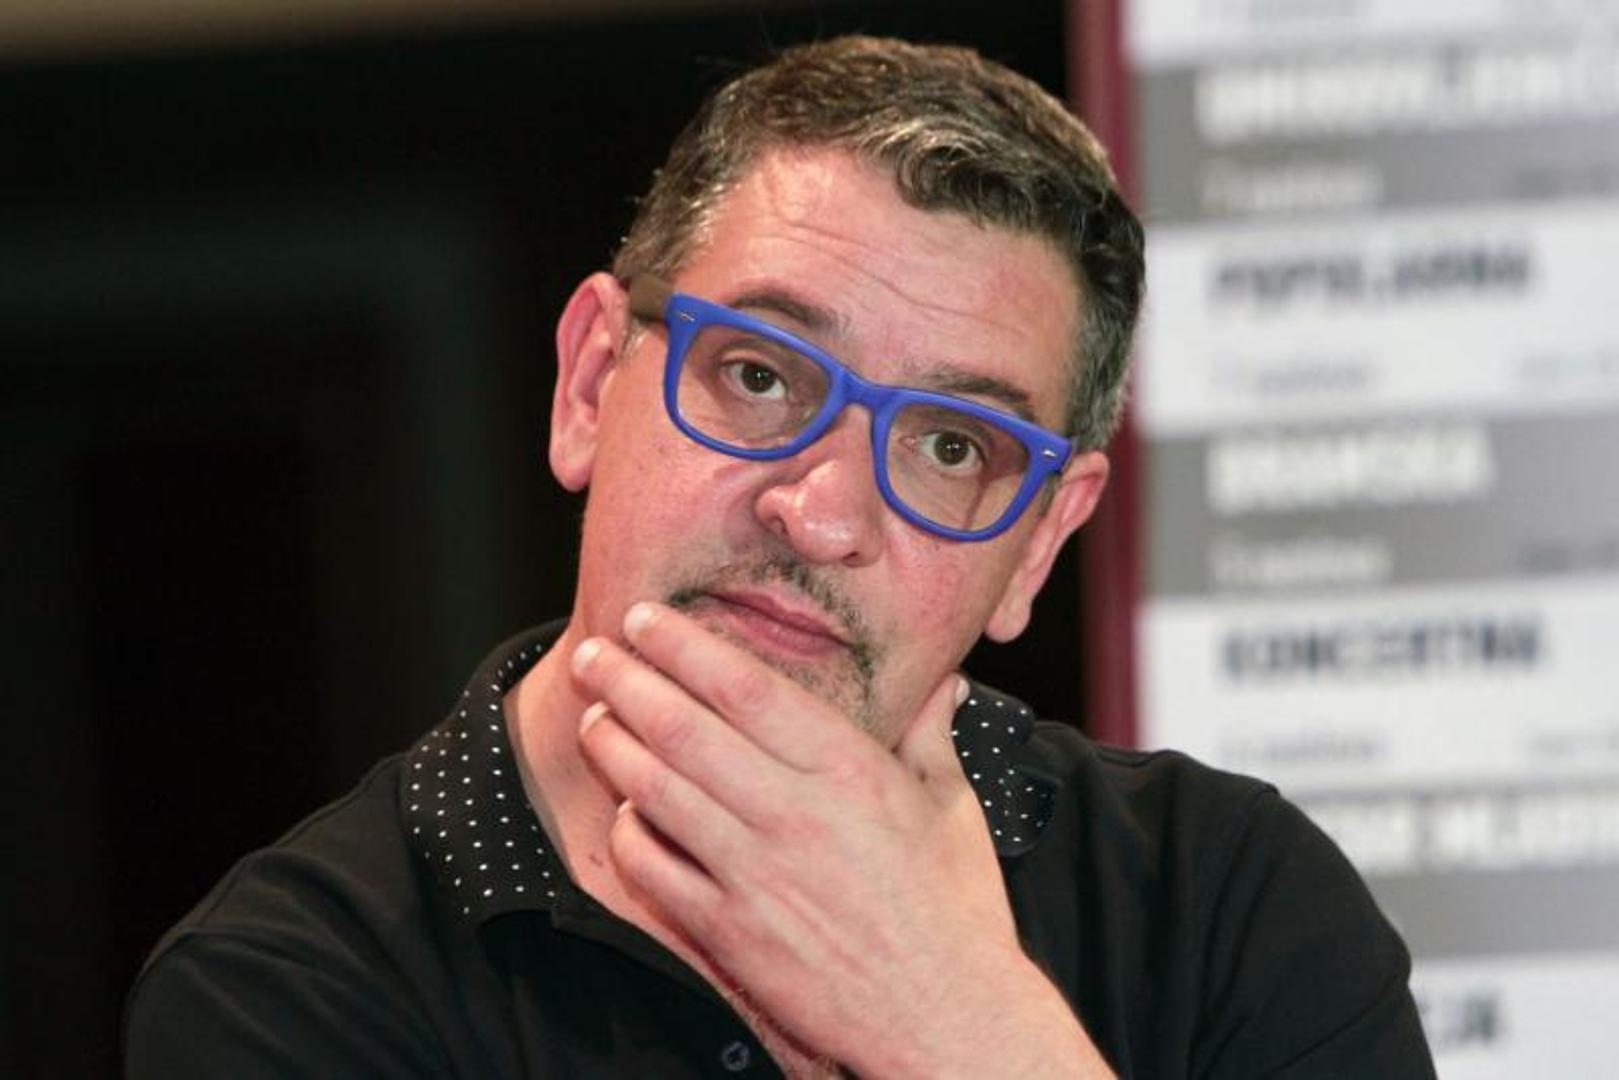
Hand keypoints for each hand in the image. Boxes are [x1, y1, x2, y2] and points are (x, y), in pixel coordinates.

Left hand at [570, 602, 1106, 1077]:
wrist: (948, 1017)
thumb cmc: (956, 910)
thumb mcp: (953, 806)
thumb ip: (932, 732)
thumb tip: (947, 678)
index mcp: (848, 769)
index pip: (744, 686)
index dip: (684, 646)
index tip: (648, 619)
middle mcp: (793, 812)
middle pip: (683, 727)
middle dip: (626, 681)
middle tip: (594, 653)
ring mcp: (754, 874)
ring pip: (657, 790)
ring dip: (614, 745)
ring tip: (595, 717)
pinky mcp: (730, 930)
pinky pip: (653, 869)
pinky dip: (629, 832)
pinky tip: (625, 811)